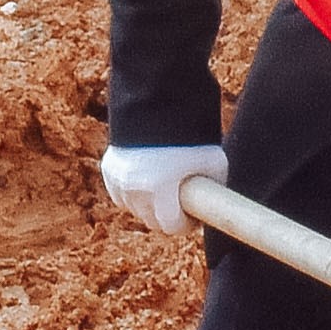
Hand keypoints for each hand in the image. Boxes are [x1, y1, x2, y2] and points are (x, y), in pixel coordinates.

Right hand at [99, 142, 225, 239]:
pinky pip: (121, 195)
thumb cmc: (190, 133)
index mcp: (159, 189)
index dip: (187, 225)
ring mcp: (118, 179)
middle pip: (152, 222)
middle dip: (168, 218)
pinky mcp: (109, 169)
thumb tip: (221, 205)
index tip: (194, 217)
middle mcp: (134, 189)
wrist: (156, 102)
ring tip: (166, 193)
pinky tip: (147, 184)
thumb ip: (215, 188)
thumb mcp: (214, 162)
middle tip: (182, 206)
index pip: (171, 227)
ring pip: (134, 210)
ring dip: (149, 207)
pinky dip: (132, 195)